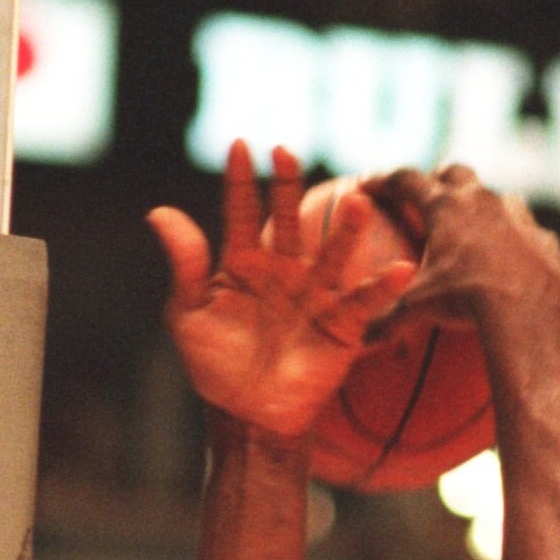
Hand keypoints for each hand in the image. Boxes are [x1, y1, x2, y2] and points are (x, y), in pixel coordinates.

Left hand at [147, 141, 418, 438]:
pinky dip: (383, 285)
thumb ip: (186, 265)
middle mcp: (283, 269)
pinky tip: (401, 267)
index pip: (241, 211)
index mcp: (243, 262)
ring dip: (345, 229)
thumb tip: (159, 213)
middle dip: (287, 187)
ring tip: (356, 200)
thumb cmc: (214, 364)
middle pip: (288, 219)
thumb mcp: (189, 314)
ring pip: (332, 253)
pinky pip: (364, 300)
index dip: (240, 181)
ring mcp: (315, 293)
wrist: (248, 412)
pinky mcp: (342, 323)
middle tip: (284, 153)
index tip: (239, 146)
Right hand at [361, 164, 559, 338]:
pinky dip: (516, 239)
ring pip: (497, 196)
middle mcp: (481, 200)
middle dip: (439, 179)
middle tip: (429, 194)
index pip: (406, 180)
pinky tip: (513, 258)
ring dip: (483, 205)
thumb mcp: (419, 309)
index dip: (385, 180)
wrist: (527, 309)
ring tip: (476, 225)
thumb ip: (386, 319)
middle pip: (455, 173)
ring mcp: (517, 216)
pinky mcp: (544, 239)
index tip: (370, 184)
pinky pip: (528, 232)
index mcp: (444, 207)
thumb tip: (360, 338)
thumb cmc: (465, 301)